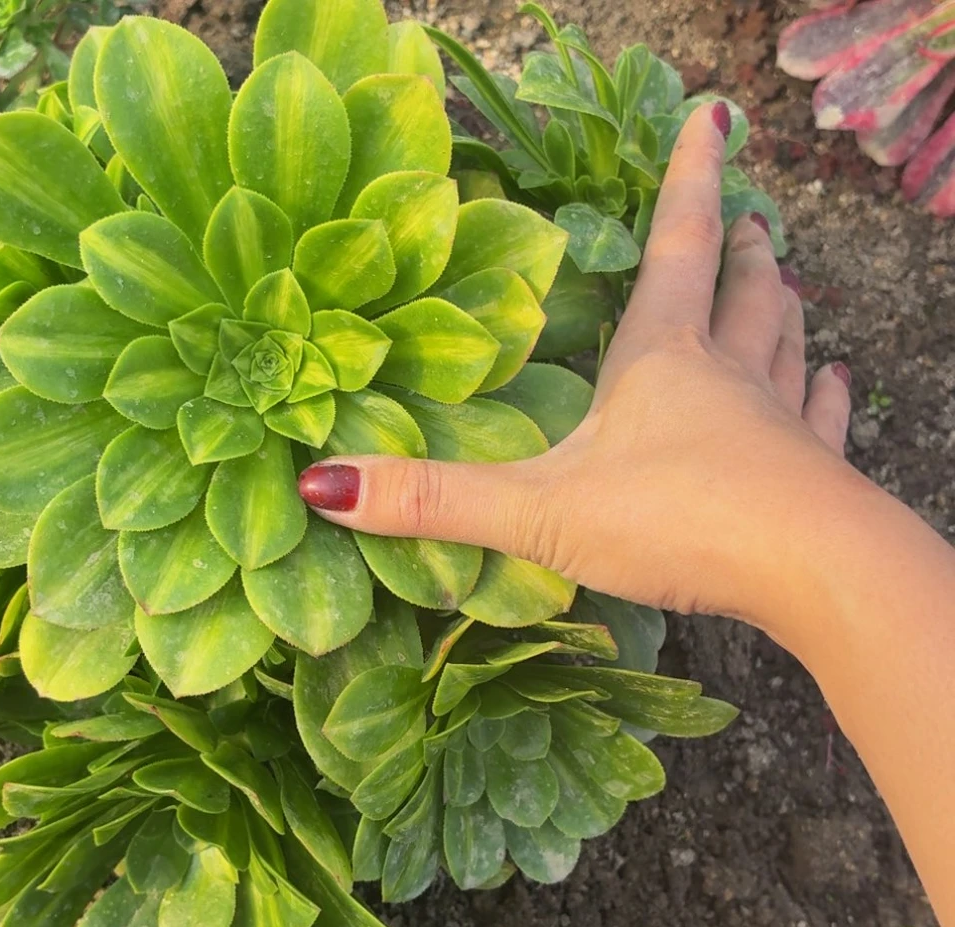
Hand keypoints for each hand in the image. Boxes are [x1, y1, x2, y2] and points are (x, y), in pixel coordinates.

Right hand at [297, 104, 853, 630]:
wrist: (808, 574)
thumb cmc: (672, 521)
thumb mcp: (537, 510)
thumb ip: (434, 500)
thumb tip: (319, 484)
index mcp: (662, 359)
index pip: (675, 247)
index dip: (688, 181)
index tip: (711, 120)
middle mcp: (729, 375)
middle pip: (741, 291)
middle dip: (740, 249)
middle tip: (751, 215)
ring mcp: (780, 424)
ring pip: (786, 346)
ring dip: (783, 310)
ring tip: (785, 280)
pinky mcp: (813, 477)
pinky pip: (822, 418)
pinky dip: (826, 395)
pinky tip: (837, 382)